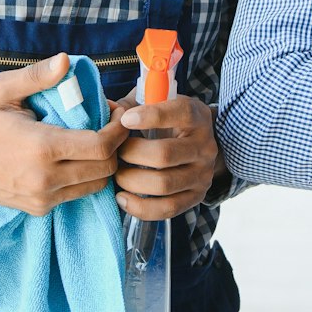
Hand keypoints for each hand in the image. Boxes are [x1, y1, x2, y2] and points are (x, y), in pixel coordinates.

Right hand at [0, 54, 128, 215]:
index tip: (118, 113)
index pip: (101, 146)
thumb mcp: (2, 89)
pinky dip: (85, 177)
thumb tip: (66, 61)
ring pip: (96, 186)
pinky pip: (77, 195)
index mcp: (41, 147)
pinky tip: (76, 157)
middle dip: (116, 146)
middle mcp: (45, 178)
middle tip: (109, 125)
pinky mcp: (39, 208)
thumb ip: (36, 76)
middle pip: (106, 169)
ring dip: (103, 164)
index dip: (118, 130)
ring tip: (94, 140)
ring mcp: (42, 197)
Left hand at [111, 93, 221, 220]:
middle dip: (131, 154)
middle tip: (115, 152)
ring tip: (117, 175)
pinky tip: (122, 197)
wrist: (196, 145)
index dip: (152, 116)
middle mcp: (204, 146)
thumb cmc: (168, 121)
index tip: (124, 120)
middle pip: (164, 154)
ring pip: (164, 184)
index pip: (181, 113)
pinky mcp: (197, 197)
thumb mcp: (156, 104)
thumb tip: (106, 109)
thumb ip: (131, 104)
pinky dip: (140, 207)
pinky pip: (168, 208)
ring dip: (131, 181)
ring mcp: (203, 174)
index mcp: (197, 116)